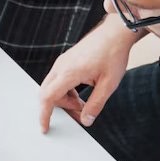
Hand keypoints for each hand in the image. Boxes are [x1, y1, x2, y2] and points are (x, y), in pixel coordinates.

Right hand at [38, 14, 139, 132]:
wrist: (115, 33)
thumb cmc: (113, 54)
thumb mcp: (108, 84)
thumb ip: (96, 104)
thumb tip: (86, 120)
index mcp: (69, 73)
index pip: (48, 98)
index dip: (44, 115)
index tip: (45, 127)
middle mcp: (61, 67)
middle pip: (48, 94)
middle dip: (60, 107)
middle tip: (78, 113)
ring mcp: (62, 62)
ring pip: (53, 87)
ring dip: (64, 98)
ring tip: (83, 103)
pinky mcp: (66, 61)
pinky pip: (58, 80)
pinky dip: (65, 90)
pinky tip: (80, 93)